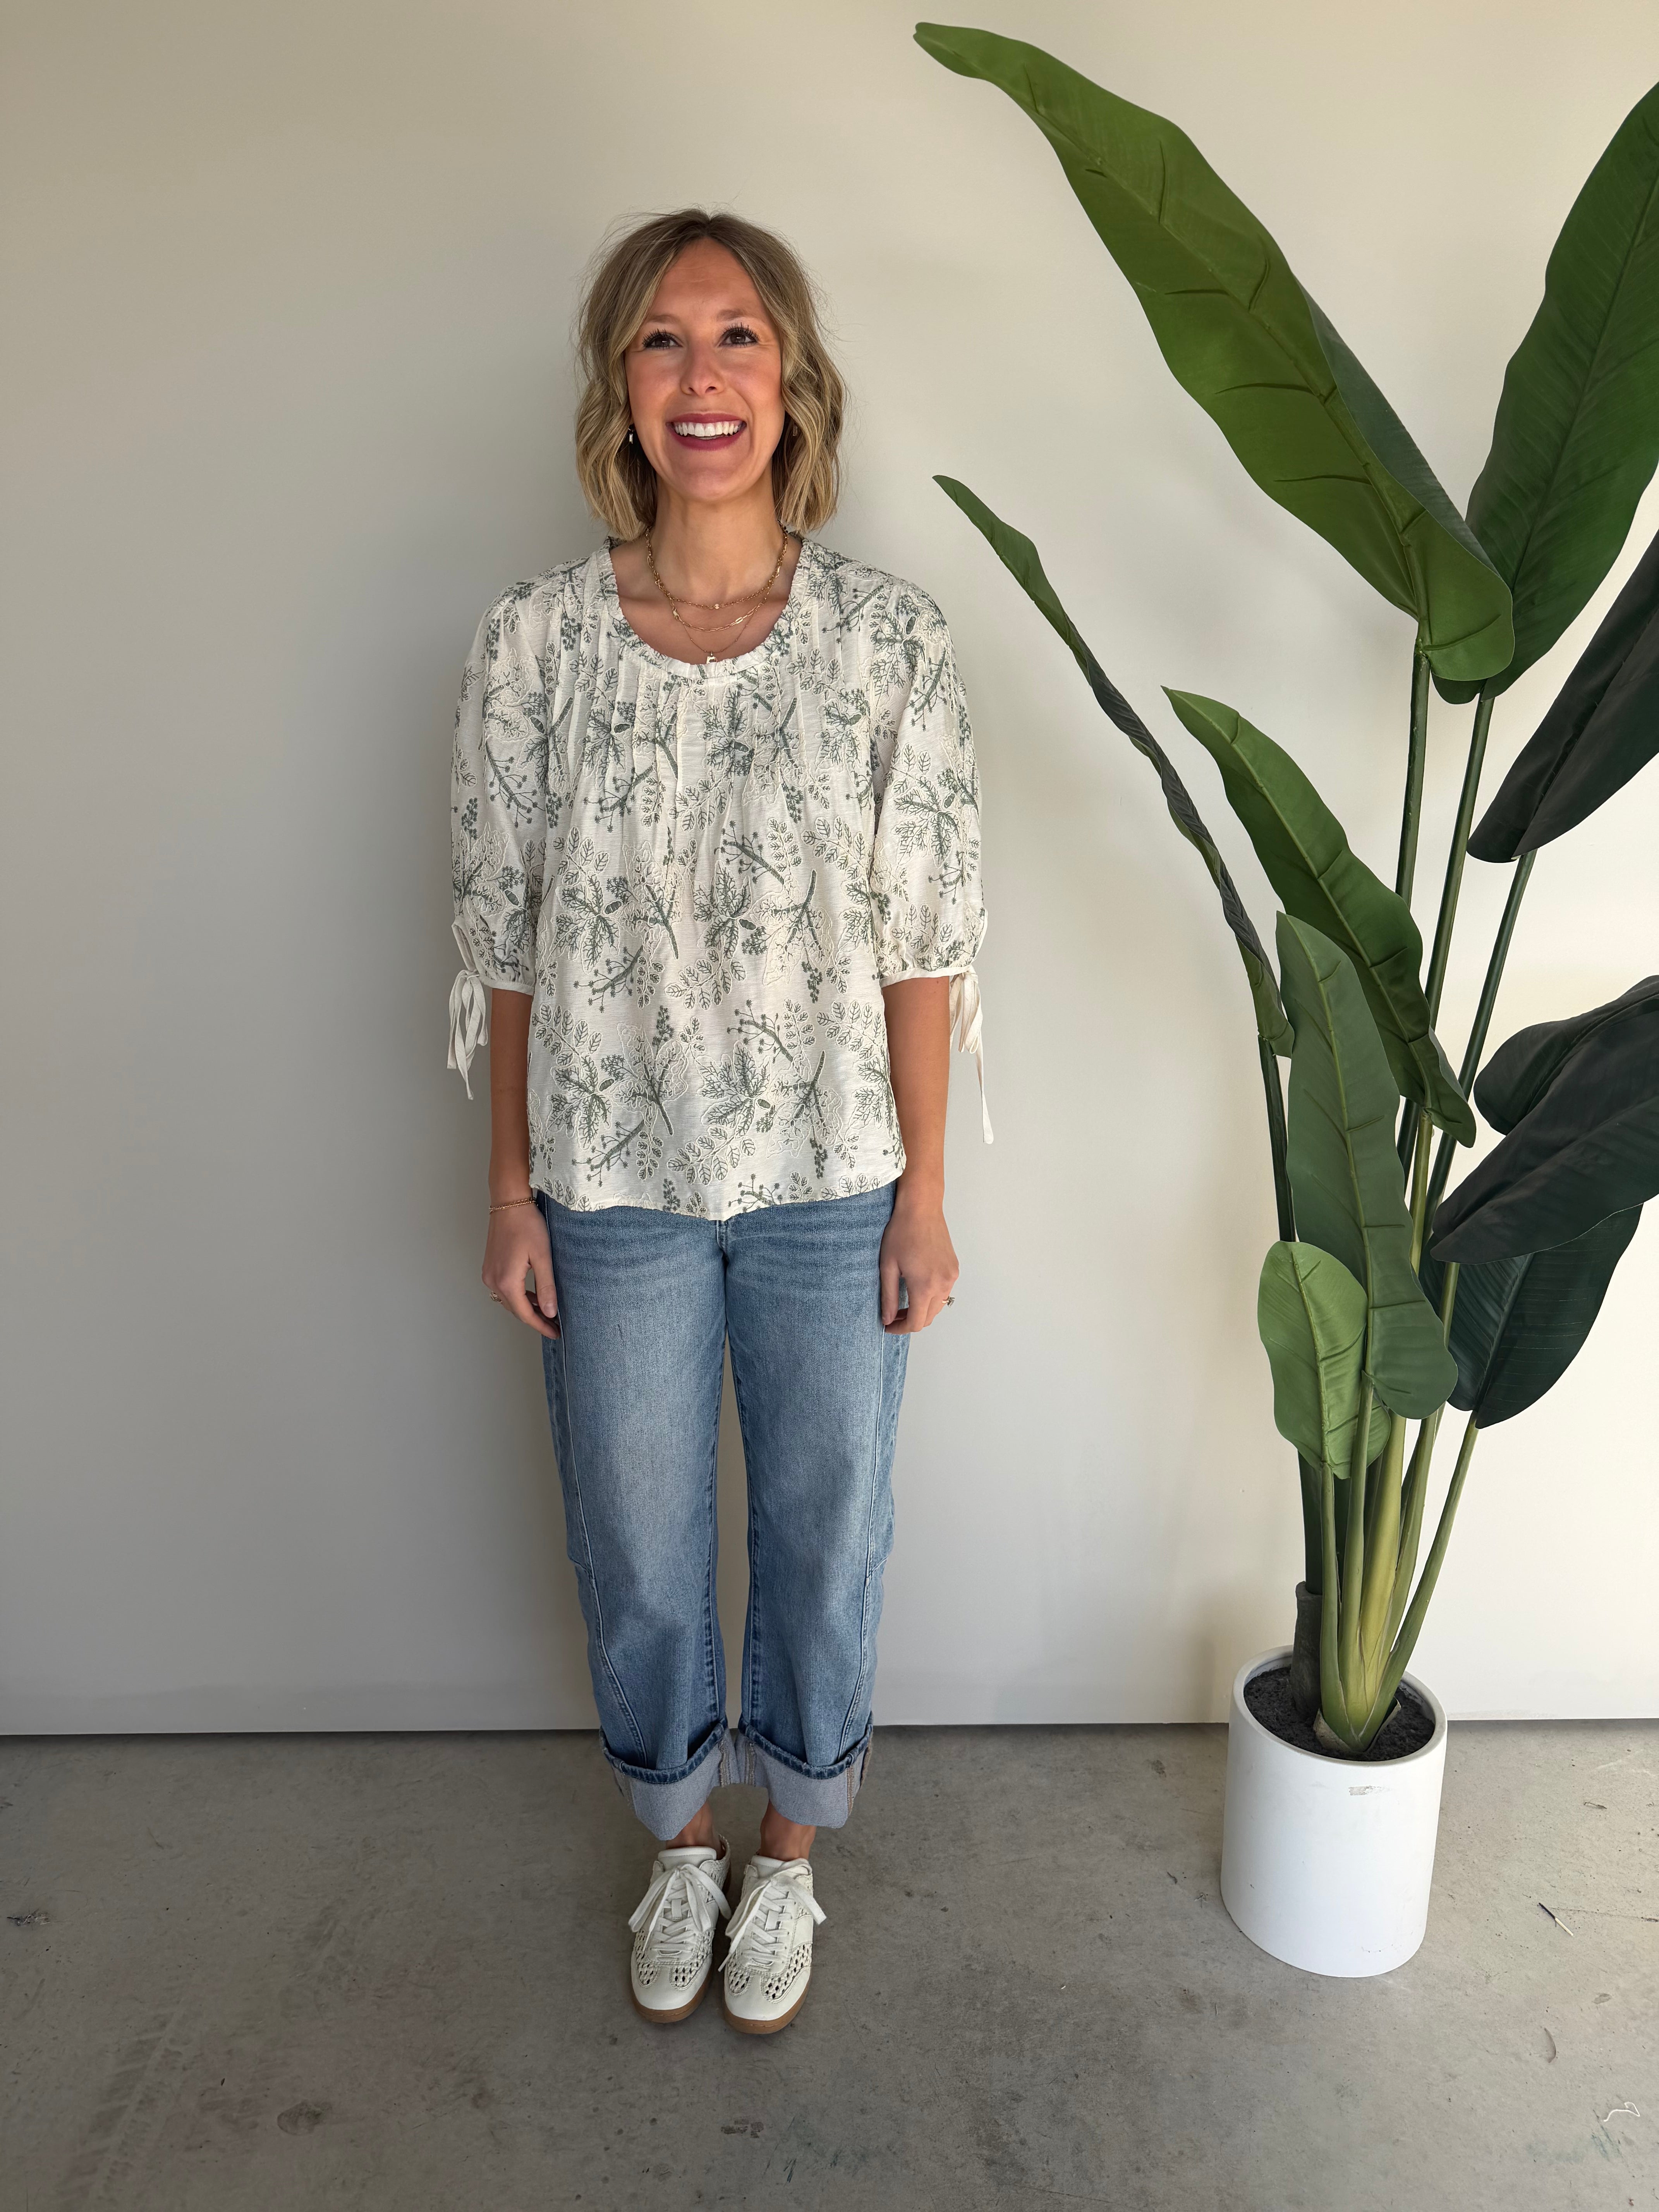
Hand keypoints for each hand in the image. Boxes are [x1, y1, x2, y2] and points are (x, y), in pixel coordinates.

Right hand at [482, 1200, 558, 1338]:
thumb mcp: (542, 1257)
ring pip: (508, 1300)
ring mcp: (489, 1273)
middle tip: (555, 1325)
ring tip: (547, 1312)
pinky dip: (518, 1296)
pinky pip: (504, 1289)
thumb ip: (546, 1287)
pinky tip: (532, 1295)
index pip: (525, 1313)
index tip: (555, 1333)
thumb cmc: (527, 1224)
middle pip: (515, 1310)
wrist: (509, 1202)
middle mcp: (493, 1280)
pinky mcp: (490, 1266)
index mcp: (506, 1281)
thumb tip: (550, 1312)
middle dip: (535, 1319)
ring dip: (526, 1308)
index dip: (541, 1325)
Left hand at [879, 1185, 958, 1333]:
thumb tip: (887, 1319)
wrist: (922, 1209)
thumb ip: (888, 1297)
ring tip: (904, 1302)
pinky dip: (932, 1296)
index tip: (888, 1326)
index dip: (900, 1329)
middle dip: (910, 1321)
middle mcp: (942, 1284)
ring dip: (922, 1309)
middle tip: (893, 1315)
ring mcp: (951, 1276)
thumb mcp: (888, 1267)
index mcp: (924, 1286)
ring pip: (938, 1306)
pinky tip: (918, 1286)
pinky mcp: (954, 1268)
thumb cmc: (901, 1233)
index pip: (916, 1323)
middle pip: (929, 1318)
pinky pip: (945, 1291)